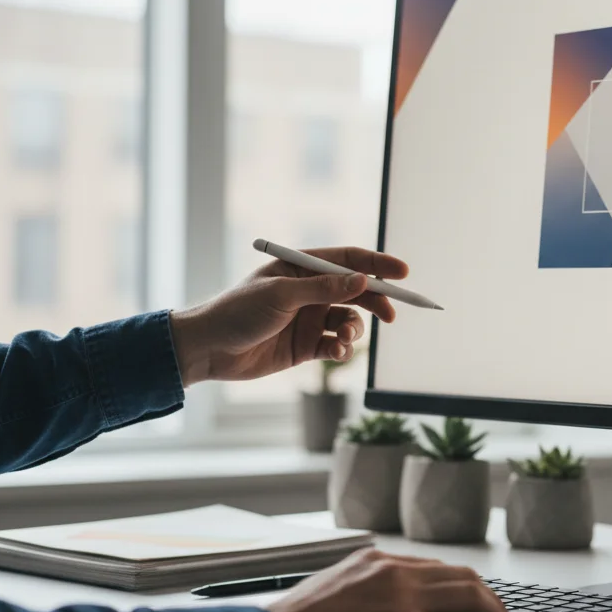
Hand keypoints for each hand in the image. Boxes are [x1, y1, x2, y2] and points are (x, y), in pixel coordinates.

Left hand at [169, 247, 407, 385]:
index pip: (348, 259)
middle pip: (356, 291)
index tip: (403, 272)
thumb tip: (362, 280)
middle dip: (375, 301)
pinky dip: (342, 348)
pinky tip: (335, 352)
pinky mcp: (306, 345)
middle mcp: (309, 291)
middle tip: (391, 315)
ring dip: (355, 329)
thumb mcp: (281, 295)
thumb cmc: (237, 312)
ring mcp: (309, 318)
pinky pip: (336, 345)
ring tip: (344, 338)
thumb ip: (325, 289)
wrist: (209, 350)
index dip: (377, 264)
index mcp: (301, 267)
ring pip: (350, 320)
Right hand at [268, 548, 520, 611]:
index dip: (464, 588)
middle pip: (464, 577)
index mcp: (377, 560)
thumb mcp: (334, 591)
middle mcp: (395, 571)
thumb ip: (367, 593)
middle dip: (491, 600)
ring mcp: (403, 598)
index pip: (436, 568)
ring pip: (473, 597)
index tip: (477, 604)